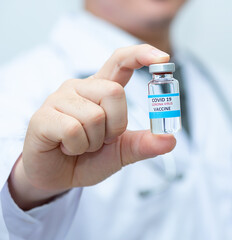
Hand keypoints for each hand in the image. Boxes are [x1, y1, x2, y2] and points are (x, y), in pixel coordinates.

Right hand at [8, 44, 175, 209]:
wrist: (57, 177)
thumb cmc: (88, 158)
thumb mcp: (122, 152)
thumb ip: (144, 144)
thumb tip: (171, 140)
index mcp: (101, 90)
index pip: (121, 61)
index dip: (141, 54)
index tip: (163, 58)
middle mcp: (81, 88)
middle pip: (114, 92)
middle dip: (115, 125)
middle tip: (101, 139)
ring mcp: (60, 98)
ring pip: (95, 115)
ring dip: (94, 141)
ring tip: (81, 145)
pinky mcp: (43, 115)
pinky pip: (73, 129)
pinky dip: (77, 147)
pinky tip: (67, 148)